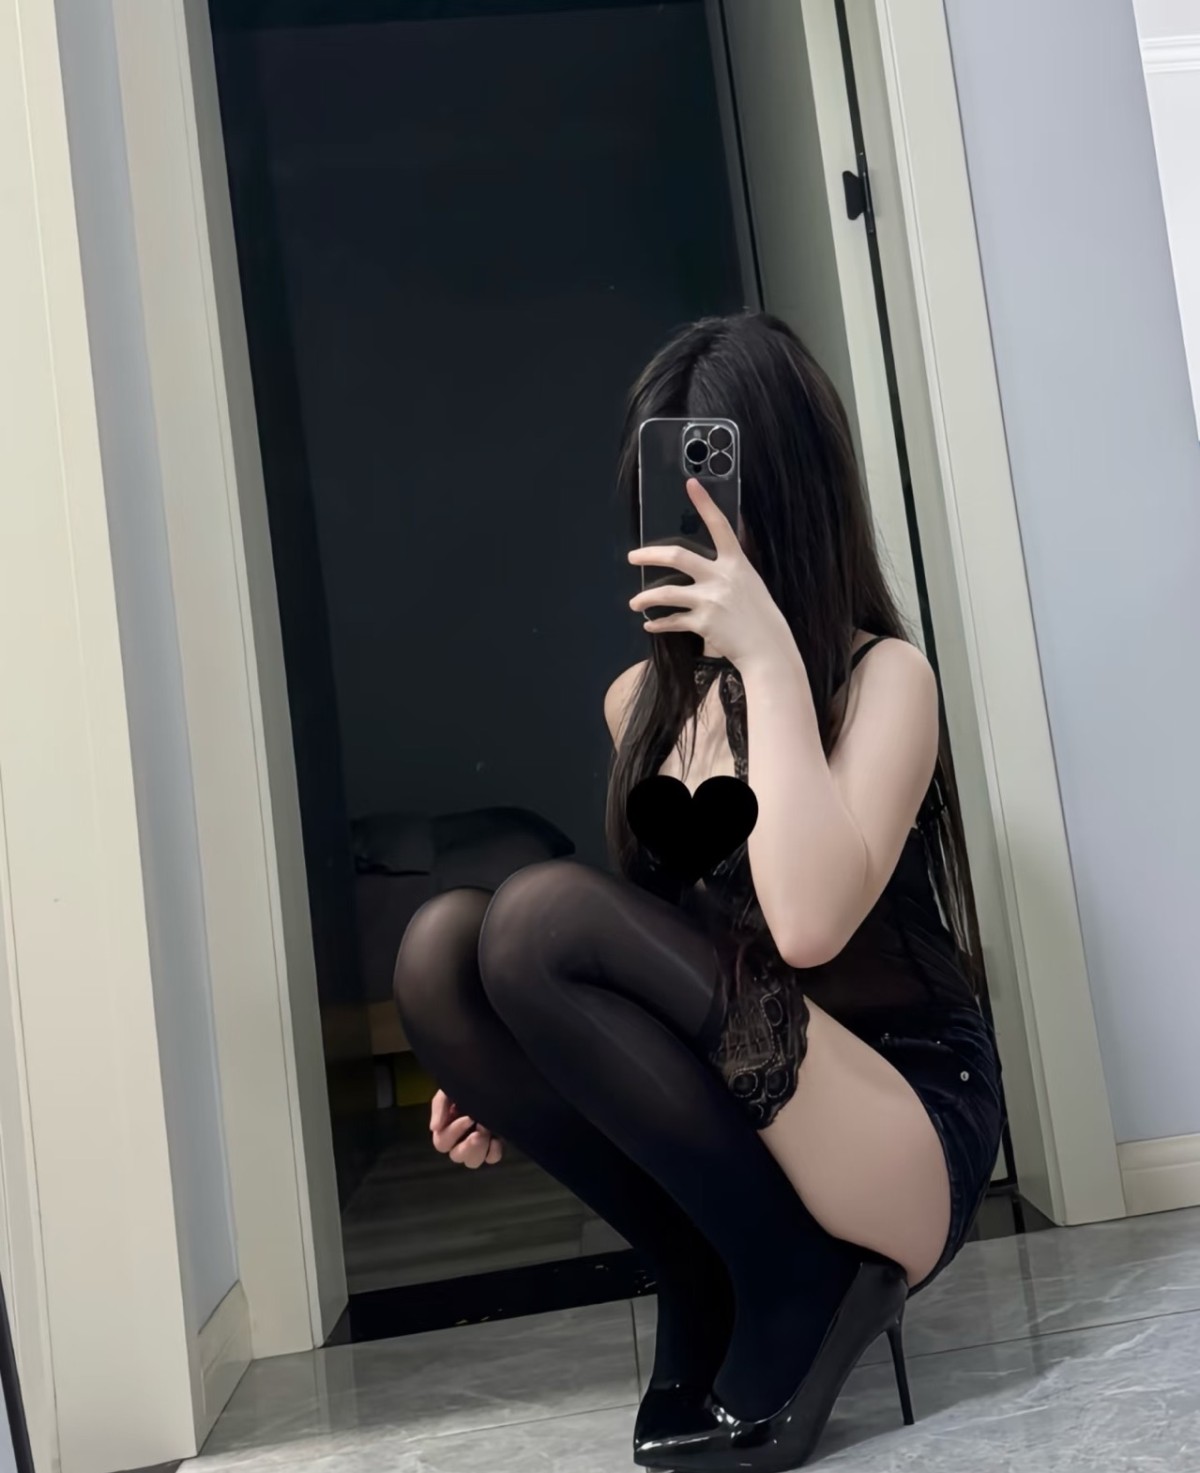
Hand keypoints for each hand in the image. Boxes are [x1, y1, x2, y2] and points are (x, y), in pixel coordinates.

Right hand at [430, 1088, 503, 1168]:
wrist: (492, 1077)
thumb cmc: (466, 1083)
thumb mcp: (448, 1090)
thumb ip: (439, 1106)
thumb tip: (434, 1128)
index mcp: (446, 1127)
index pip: (442, 1143)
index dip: (454, 1133)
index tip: (469, 1117)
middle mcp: (460, 1139)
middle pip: (457, 1156)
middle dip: (468, 1145)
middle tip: (481, 1128)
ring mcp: (477, 1145)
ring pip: (473, 1162)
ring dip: (480, 1149)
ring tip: (489, 1130)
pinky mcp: (493, 1145)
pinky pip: (491, 1158)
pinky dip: (494, 1151)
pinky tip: (498, 1138)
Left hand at [627, 479, 792, 668]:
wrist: (767, 649)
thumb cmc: (759, 617)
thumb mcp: (750, 583)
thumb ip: (729, 568)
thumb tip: (711, 557)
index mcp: (736, 562)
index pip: (719, 525)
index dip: (704, 503)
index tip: (691, 485)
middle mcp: (721, 577)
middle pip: (677, 556)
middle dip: (649, 555)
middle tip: (633, 557)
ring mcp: (710, 600)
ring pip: (665, 593)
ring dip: (644, 598)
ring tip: (635, 602)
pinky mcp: (702, 623)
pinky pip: (672, 621)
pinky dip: (658, 624)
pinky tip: (649, 624)